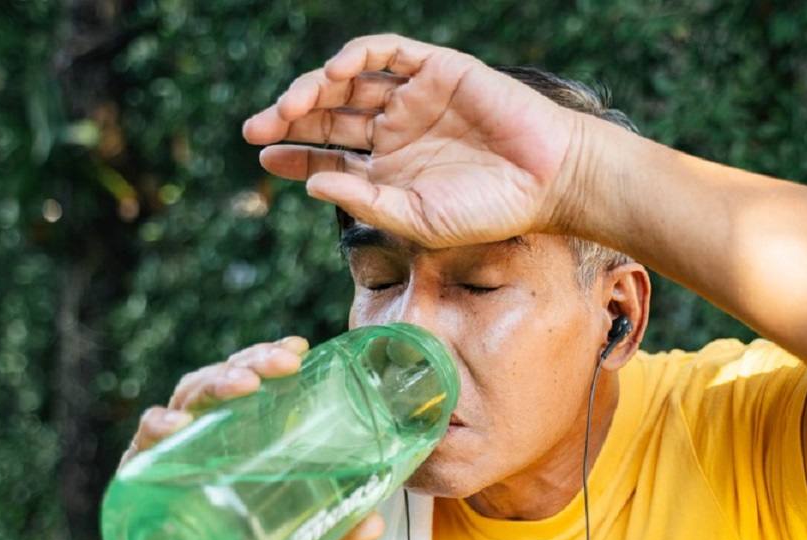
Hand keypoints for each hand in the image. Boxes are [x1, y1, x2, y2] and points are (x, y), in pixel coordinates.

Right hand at [116, 335, 384, 539]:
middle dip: (253, 361)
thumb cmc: (225, 537)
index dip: (272, 356)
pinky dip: (158, 426)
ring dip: (216, 383)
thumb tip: (374, 524)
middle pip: (225, 377)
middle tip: (285, 363)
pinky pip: (145, 441)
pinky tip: (177, 424)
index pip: (254, 378)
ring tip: (244, 385)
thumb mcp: (285, 529)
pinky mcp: (142, 472)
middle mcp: (203, 427)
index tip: (300, 347)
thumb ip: (328, 525)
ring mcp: (170, 445)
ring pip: (188, 396)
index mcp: (236, 428)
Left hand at [242, 33, 587, 248]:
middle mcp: (397, 130)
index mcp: (391, 170)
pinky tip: (334, 74)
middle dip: (289, 118)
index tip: (264, 157)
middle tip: (256, 128)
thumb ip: (366, 201)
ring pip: (349, 82)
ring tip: (287, 105)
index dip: (293, 152)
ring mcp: (415, 97)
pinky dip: (356, 56)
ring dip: (313, 88)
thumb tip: (311, 182)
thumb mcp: (419, 219)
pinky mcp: (437, 69)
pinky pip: (387, 52)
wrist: (549, 179)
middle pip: (329, 114)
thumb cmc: (490, 210)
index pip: (328, 154)